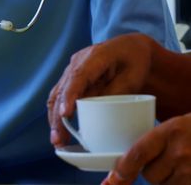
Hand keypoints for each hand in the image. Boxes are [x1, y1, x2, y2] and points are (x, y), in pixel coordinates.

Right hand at [48, 33, 155, 147]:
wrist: (132, 49)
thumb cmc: (135, 61)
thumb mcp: (132, 77)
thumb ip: (115, 93)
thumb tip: (97, 112)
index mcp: (95, 55)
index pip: (78, 76)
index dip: (70, 95)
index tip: (66, 114)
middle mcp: (78, 61)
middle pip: (63, 88)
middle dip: (58, 115)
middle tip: (59, 139)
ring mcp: (72, 69)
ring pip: (57, 94)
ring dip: (55, 117)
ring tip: (57, 140)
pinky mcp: (72, 79)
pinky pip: (60, 96)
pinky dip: (58, 114)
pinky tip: (59, 131)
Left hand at [103, 112, 190, 184]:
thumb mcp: (185, 122)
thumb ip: (161, 137)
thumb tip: (135, 156)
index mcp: (173, 130)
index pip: (138, 153)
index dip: (121, 169)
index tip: (112, 179)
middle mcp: (180, 152)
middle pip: (149, 174)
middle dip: (152, 170)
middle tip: (168, 161)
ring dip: (165, 180)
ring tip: (184, 167)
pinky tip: (189, 176)